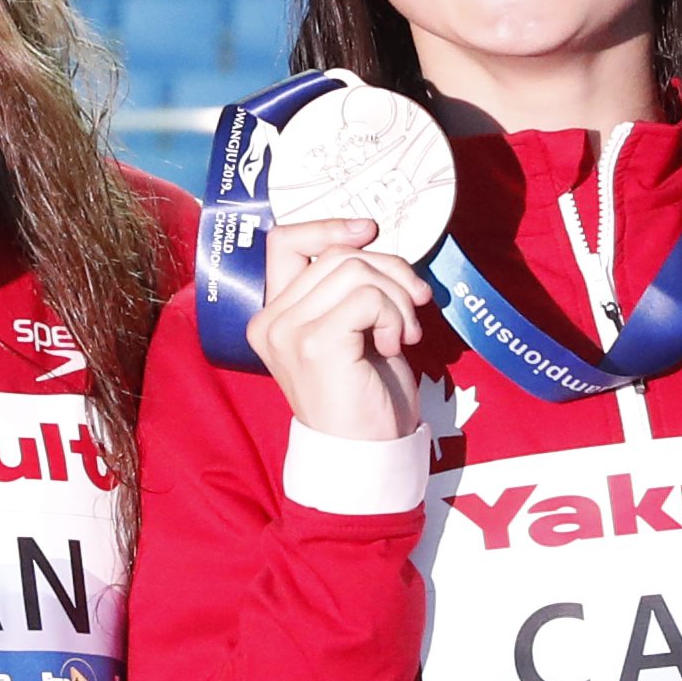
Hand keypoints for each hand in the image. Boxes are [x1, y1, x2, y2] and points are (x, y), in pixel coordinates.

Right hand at [247, 215, 427, 443]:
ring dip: (396, 298)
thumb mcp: (351, 329)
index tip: (370, 231)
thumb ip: (346, 286)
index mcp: (272, 315)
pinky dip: (393, 316)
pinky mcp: (315, 343)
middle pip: (337, 253)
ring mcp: (288, 331)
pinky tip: (394, 346)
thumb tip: (369, 238)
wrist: (365, 454)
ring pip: (356, 269)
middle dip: (389, 272)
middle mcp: (270, 320)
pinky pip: (368, 296)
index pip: (284, 240)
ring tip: (403, 334)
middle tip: (412, 308)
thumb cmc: (364, 395)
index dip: (329, 226)